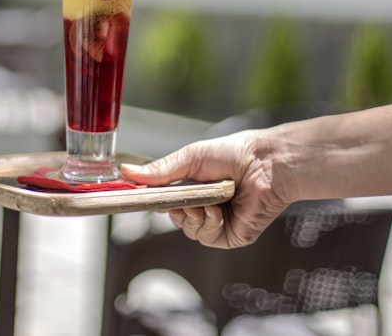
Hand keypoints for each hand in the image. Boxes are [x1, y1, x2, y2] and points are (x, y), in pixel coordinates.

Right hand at [121, 129, 294, 248]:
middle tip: (185, 197)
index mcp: (193, 187)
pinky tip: (217, 210)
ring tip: (206, 201)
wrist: (266, 164)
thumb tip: (125, 172)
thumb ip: (159, 171)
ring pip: (189, 230)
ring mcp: (216, 221)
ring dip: (193, 216)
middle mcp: (203, 205)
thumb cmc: (234, 154)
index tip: (140, 197)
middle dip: (176, 208)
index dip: (154, 200)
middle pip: (175, 218)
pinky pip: (207, 237)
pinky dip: (209, 224)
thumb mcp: (190, 158)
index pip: (165, 200)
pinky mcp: (230, 235)